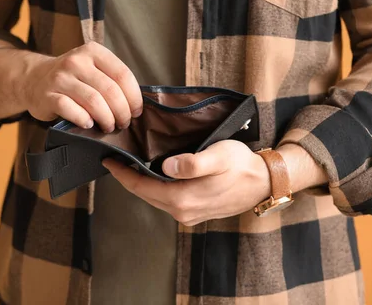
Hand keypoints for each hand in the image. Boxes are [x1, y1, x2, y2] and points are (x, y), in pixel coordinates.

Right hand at [0, 42, 142, 131]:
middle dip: (121, 112)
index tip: (136, 112)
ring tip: (108, 127)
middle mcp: (76, 61)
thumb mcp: (92, 69)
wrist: (33, 79)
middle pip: (110, 91)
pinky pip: (70, 110)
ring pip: (93, 101)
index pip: (122, 74)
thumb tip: (135, 106)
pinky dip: (83, 120)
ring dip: (106, 119)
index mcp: (93, 51)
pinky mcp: (47, 95)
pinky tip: (88, 125)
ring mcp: (60, 78)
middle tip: (123, 124)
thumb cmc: (72, 79)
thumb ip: (112, 80)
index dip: (134, 97)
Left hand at [102, 142, 327, 224]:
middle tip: (114, 158)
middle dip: (127, 177)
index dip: (122, 173)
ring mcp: (188, 214)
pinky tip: (152, 174)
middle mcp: (182, 211)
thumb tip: (167, 166)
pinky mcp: (194, 212)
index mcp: (182, 199)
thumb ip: (193, 163)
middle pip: (144, 194)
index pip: (141, 187)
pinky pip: (165, 200)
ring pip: (154, 197)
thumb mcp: (218, 157)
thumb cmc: (241, 165)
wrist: (264, 182)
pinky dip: (154, 187)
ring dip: (140, 182)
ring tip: (129, 164)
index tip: (107, 159)